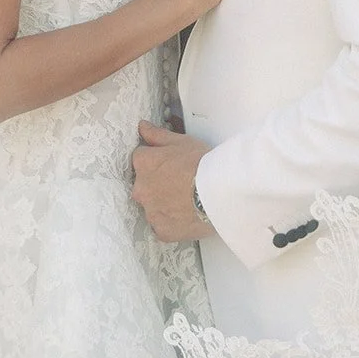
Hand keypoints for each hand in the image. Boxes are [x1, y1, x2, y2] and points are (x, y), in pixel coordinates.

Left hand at [132, 121, 212, 241]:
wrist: (218, 192)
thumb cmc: (201, 163)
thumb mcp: (181, 141)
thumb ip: (157, 135)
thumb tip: (142, 127)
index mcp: (143, 164)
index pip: (141, 158)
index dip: (156, 160)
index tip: (170, 164)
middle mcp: (140, 189)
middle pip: (143, 184)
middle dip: (156, 183)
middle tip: (179, 182)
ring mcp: (150, 212)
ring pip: (152, 206)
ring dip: (163, 203)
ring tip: (185, 201)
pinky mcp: (162, 231)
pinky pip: (162, 226)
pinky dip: (171, 222)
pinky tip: (185, 216)